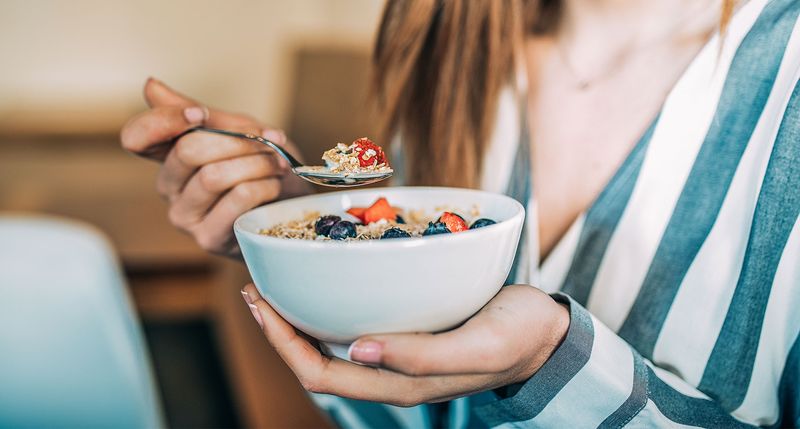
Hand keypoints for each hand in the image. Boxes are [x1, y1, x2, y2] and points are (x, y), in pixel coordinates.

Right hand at [120, 78, 309, 256]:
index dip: (164, 121)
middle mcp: (169, 187)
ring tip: (276, 164)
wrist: (292, 207)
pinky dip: (263, 185)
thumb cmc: (262, 167)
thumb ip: (200, 113)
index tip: (201, 114)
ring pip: (213, 176)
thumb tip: (150, 85)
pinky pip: (237, 199)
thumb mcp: (237, 131)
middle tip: (268, 142)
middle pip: (187, 151)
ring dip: (256, 163)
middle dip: (237, 141)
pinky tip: (274, 186)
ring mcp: (185, 216)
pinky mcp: (208, 238)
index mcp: (169, 156)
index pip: (135, 137)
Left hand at [240, 283, 569, 406]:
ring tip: (277, 283)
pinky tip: (326, 279)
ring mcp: (397, 355)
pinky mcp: (408, 333)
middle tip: (256, 287)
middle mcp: (390, 373)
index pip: (322, 374)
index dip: (283, 344)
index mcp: (401, 384)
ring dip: (299, 319)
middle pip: (316, 361)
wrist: (547, 334)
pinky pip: (355, 325)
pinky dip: (330, 305)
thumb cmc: (519, 337)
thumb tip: (356, 349)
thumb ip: (422, 356)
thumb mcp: (480, 346)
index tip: (260, 303)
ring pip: (331, 345)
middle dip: (279, 329)